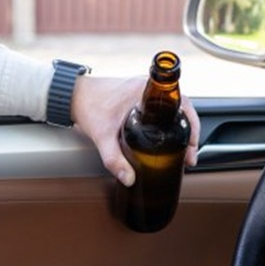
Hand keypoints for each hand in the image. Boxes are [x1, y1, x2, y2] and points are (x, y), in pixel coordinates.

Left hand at [69, 75, 199, 185]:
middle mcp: (149, 87)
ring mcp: (145, 90)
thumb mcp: (102, 136)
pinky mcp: (139, 95)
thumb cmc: (87, 106)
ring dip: (182, 126)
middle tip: (189, 154)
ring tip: (183, 148)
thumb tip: (129, 179)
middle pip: (184, 107)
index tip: (192, 146)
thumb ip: (114, 160)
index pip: (183, 104)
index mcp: (146, 90)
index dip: (193, 126)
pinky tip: (168, 137)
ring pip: (175, 108)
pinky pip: (164, 107)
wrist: (71, 95)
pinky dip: (171, 121)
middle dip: (190, 131)